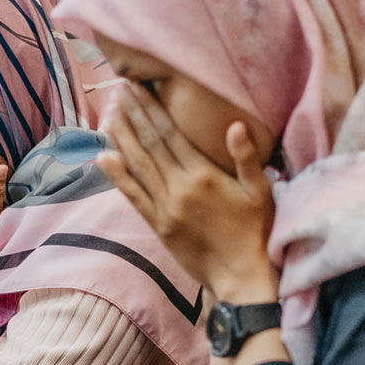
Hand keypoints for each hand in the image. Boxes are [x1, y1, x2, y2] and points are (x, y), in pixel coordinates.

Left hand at [98, 84, 277, 302]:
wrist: (241, 276)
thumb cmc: (256, 231)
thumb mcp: (261, 191)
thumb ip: (246, 157)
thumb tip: (235, 125)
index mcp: (204, 175)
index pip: (170, 134)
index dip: (151, 110)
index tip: (137, 88)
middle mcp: (179, 188)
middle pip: (150, 145)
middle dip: (132, 116)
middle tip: (117, 91)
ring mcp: (165, 208)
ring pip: (137, 167)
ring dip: (120, 139)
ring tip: (107, 114)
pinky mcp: (158, 226)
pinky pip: (133, 197)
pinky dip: (117, 177)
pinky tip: (103, 157)